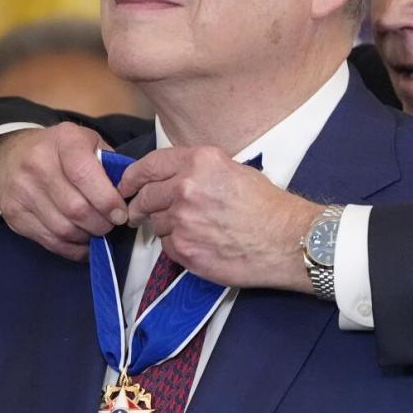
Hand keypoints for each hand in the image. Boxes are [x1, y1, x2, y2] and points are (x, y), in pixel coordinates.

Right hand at [0, 123, 127, 259]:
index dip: (107, 200)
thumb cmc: (62, 152)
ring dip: (88, 237)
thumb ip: (110, 164)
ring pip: (64, 229)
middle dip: (101, 224)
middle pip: (76, 208)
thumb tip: (132, 194)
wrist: (11, 157)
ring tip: (97, 231)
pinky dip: (72, 248)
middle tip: (111, 225)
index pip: (85, 174)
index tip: (120, 214)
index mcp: (64, 140)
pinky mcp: (14, 214)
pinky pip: (50, 241)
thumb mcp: (89, 142)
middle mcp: (37, 163)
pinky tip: (83, 242)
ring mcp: (22, 190)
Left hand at [117, 147, 324, 292]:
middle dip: (140, 206)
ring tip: (190, 229)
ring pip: (155, 224)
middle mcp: (186, 187)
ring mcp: (184, 220)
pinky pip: (167, 247)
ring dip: (164, 227)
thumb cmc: (267, 206)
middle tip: (139, 214)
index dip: (131, 177)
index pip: (148, 166)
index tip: (125, 186)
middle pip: (145, 197)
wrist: (287, 240)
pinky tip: (199, 244)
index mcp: (199, 162)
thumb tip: (169, 177)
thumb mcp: (233, 169)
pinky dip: (177, 246)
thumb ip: (197, 170)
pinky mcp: (186, 250)